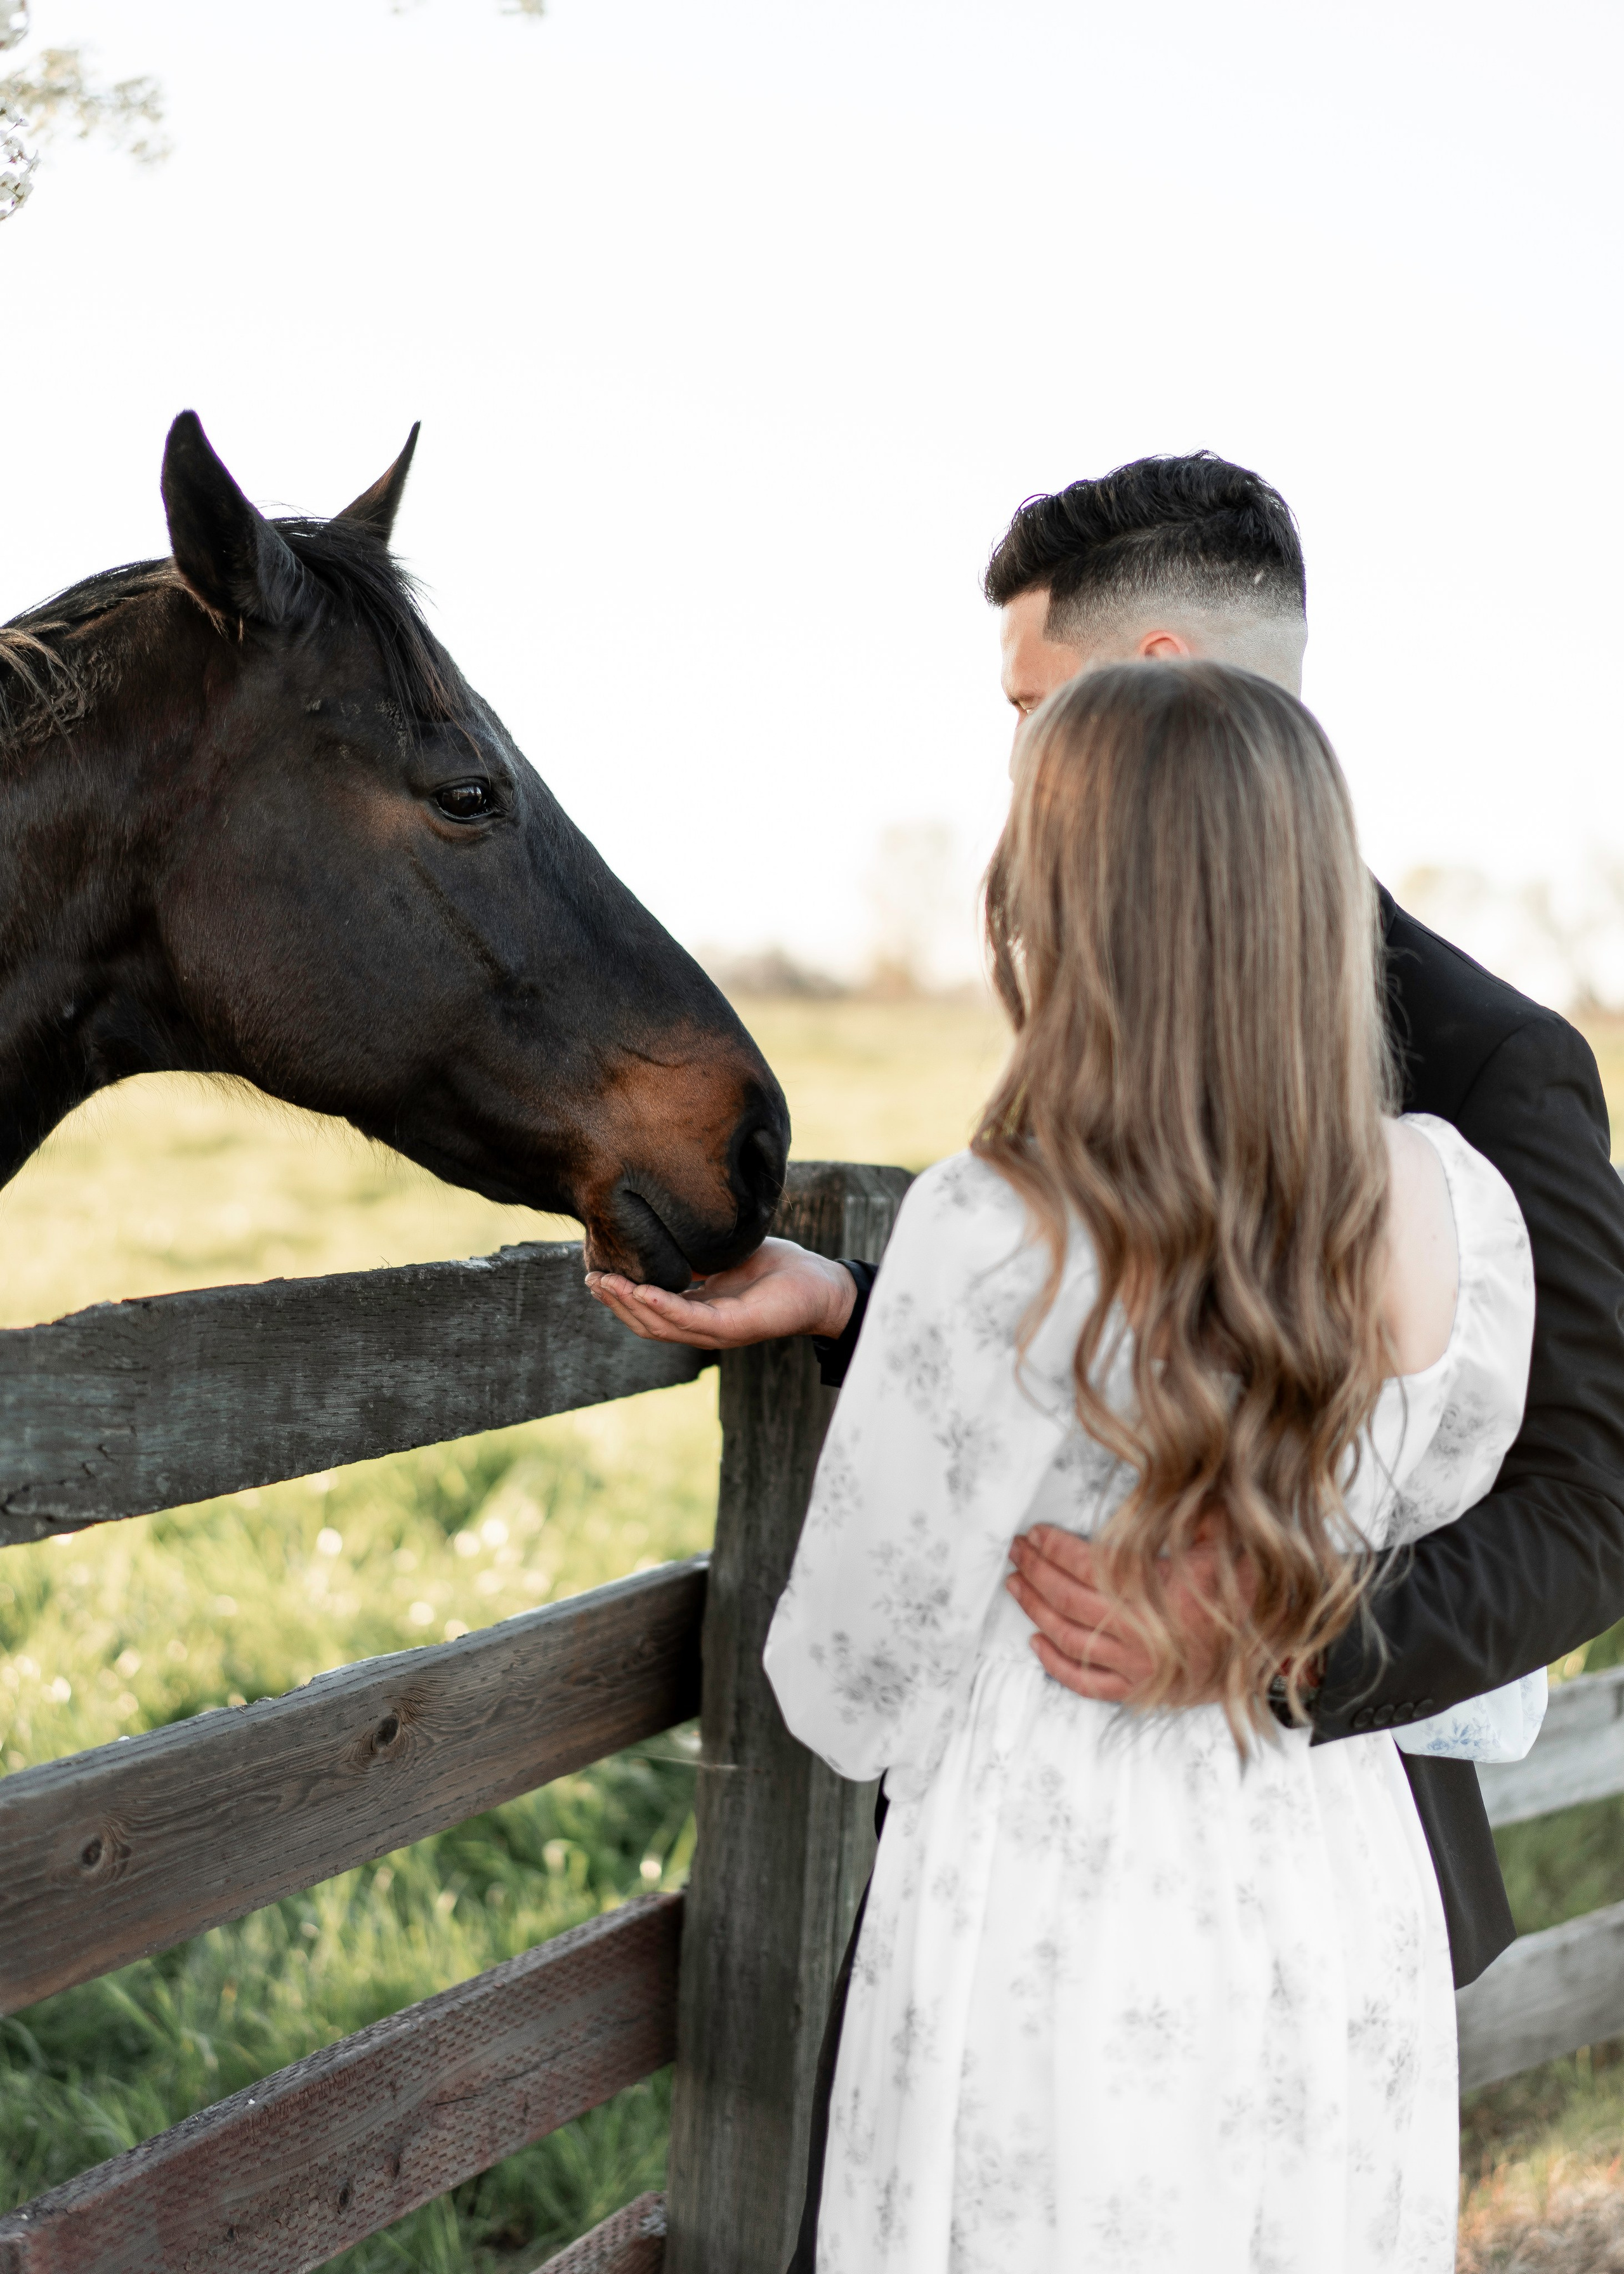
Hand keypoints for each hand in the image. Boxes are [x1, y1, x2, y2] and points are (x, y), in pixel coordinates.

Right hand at [584, 1237, 856, 1351]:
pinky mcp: (738, 1327)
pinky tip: (643, 1290)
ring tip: (605, 1283)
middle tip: (589, 1279)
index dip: (620, 1296)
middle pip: (647, 1323)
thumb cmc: (778, 1268)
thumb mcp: (724, 1257)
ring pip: (663, 1326)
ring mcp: (720, 1331)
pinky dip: (665, 1306)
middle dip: (615, 1303)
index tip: (593, 1274)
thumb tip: (659, 1232)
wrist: (823, 1282)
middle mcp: (704, 1327)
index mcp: (699, 1312)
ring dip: (630, 1306)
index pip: (649, 1310)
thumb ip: (693, 1256)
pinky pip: (693, 1319)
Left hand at [1005, 1523, 1253, 1704]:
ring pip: (1068, 1638)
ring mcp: (1137, 1668)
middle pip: (1067, 1599)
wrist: (1275, 1654)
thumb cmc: (1248, 1592)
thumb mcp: (1223, 1537)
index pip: (1085, 1566)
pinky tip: (1037, 1641)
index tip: (1034, 1534)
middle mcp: (1140, 1633)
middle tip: (1017, 1553)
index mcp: (1156, 1591)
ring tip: (1016, 1585)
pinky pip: (1085, 1683)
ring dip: (1034, 1609)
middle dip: (1034, 1572)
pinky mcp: (1139, 1692)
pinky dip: (1056, 1664)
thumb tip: (1170, 1466)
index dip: (1053, 1548)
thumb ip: (1189, 1506)